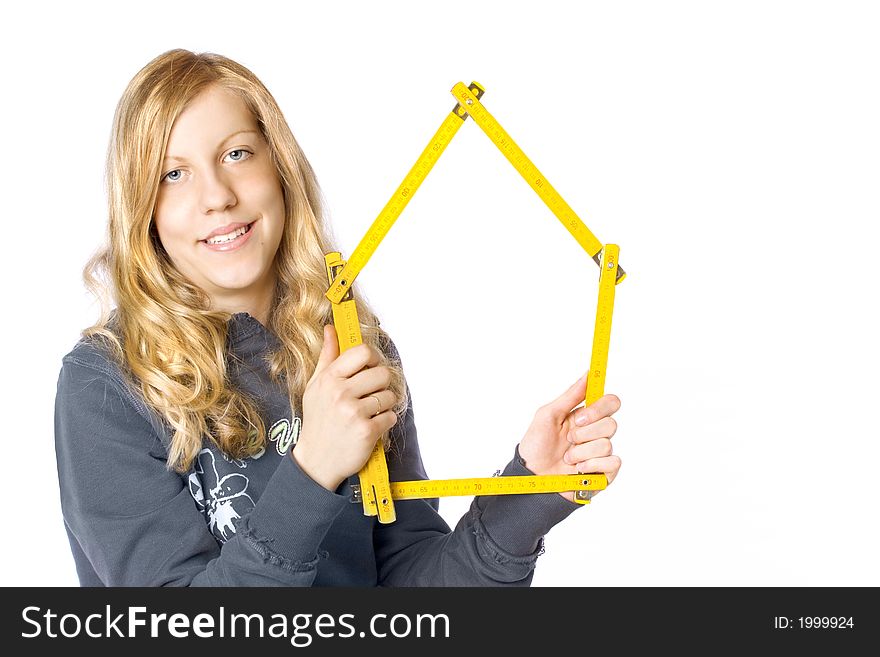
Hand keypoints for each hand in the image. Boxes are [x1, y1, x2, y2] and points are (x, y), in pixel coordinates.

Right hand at [292, 324, 397, 490]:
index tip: (372, 368)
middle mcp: (340, 393)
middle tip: (374, 394)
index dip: (374, 358)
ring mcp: (353, 412)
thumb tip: (331, 328)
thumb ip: (327, 357)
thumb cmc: (318, 421)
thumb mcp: (316, 387)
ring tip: (371, 412)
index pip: (363, 352)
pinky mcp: (366, 431)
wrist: (316, 461)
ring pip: (389, 396)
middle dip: (383, 384)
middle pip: (382, 373)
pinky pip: (391, 417)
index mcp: (329, 378)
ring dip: (386, 405)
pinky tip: (372, 426)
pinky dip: (386, 422)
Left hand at [517, 373, 621, 501]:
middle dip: (584, 433)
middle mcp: (596, 434)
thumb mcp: (548, 415)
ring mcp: (601, 454)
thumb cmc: (536, 446)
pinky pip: (613, 463)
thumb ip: (571, 395)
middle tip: (568, 439)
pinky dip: (591, 466)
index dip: (599, 408)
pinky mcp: (604, 473)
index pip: (610, 403)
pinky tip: (577, 470)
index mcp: (585, 417)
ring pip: (607, 445)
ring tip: (567, 458)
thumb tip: (588, 374)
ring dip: (581, 452)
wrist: (531, 477)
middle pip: (611, 424)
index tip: (580, 417)